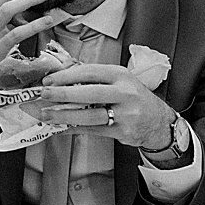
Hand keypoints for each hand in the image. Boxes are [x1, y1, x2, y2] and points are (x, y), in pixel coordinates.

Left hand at [38, 63, 172, 148]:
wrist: (159, 121)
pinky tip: (61, 128)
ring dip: (65, 115)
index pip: (90, 72)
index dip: (67, 76)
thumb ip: (95, 77)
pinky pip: (93, 130)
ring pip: (90, 115)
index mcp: (121, 76)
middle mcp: (124, 93)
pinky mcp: (122, 131)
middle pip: (90, 93)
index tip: (50, 79)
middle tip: (45, 94)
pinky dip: (74, 129)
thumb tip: (63, 74)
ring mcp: (125, 114)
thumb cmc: (135, 98)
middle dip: (63, 94)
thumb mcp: (120, 80)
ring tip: (48, 114)